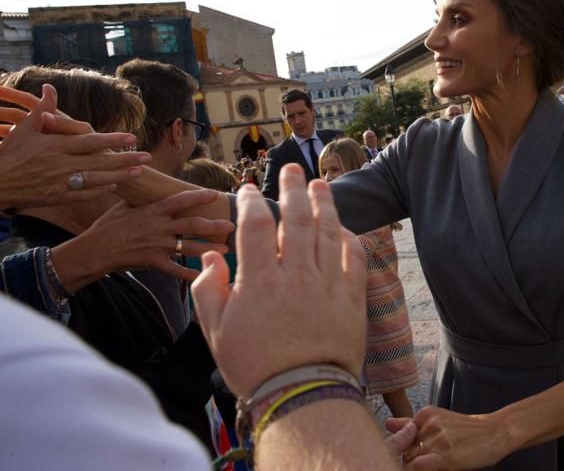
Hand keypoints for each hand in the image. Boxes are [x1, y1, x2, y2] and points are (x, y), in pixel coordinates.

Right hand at [0, 84, 149, 215]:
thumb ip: (42, 109)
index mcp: (55, 146)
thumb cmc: (7, 155)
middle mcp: (61, 165)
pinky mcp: (56, 197)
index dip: (112, 140)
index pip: (90, 142)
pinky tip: (114, 185)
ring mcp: (60, 183)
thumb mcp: (23, 129)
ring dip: (119, 175)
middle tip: (147, 156)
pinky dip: (100, 189)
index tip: (132, 137)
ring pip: (96, 179)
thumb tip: (50, 87)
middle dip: (125, 159)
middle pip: (100, 161)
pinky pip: (84, 194)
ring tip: (138, 171)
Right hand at [51, 189, 233, 292]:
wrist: (93, 251)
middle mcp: (159, 227)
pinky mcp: (153, 262)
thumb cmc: (106, 227)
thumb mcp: (123, 206)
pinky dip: (190, 272)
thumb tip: (144, 180)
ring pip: (190, 247)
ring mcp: (157, 246)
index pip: (181, 200)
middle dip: (214, 225)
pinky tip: (203, 273)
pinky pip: (176, 269)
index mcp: (153, 211)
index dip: (199, 196)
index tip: (215, 194)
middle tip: (230, 225)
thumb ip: (140, 197)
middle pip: (193, 224)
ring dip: (209, 247)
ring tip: (225, 248)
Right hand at [192, 164, 366, 397]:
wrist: (304, 394)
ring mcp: (327, 283)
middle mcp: (295, 274)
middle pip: (295, 218)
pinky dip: (349, 237)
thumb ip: (209, 290)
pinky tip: (343, 227)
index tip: (248, 192)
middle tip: (291, 168)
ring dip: (323, 203)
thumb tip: (212, 257)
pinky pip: (353, 256)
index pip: (254, 227)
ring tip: (320, 184)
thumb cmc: (256, 367)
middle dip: (292, 188)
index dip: (250, 203)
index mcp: (259, 281)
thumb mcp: (217, 333)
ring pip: (326, 230)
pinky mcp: (352, 296)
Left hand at [389, 406, 509, 469]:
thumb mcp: (439, 420)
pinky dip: (416, 469)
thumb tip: (387, 423)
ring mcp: (436, 440)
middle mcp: (428, 424)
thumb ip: (411, 423)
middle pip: (402, 450)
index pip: (399, 437)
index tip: (402, 458)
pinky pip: (417, 466)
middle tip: (418, 460)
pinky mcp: (445, 456)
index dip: (399, 452)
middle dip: (405, 461)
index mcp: (425, 414)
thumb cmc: (468, 431)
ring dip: (414, 466)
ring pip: (408, 460)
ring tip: (433, 463)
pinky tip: (428, 468)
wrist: (496, 432)